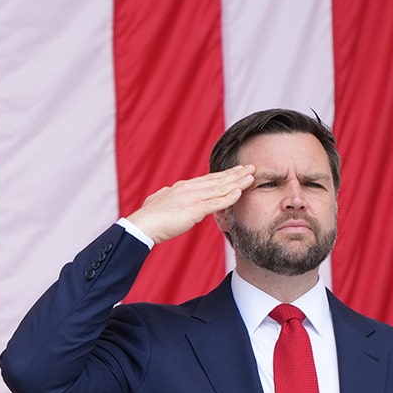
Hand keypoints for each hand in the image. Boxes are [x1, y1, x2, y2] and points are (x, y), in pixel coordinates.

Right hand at [125, 165, 254, 243]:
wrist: (141, 225)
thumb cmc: (148, 217)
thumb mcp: (159, 201)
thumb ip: (167, 196)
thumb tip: (167, 192)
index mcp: (182, 187)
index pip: (209, 179)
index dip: (224, 174)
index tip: (237, 171)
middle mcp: (189, 188)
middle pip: (218, 179)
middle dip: (236, 173)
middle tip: (251, 167)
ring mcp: (192, 198)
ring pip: (220, 188)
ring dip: (237, 182)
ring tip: (252, 177)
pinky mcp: (194, 209)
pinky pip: (215, 202)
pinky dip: (229, 197)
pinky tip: (239, 192)